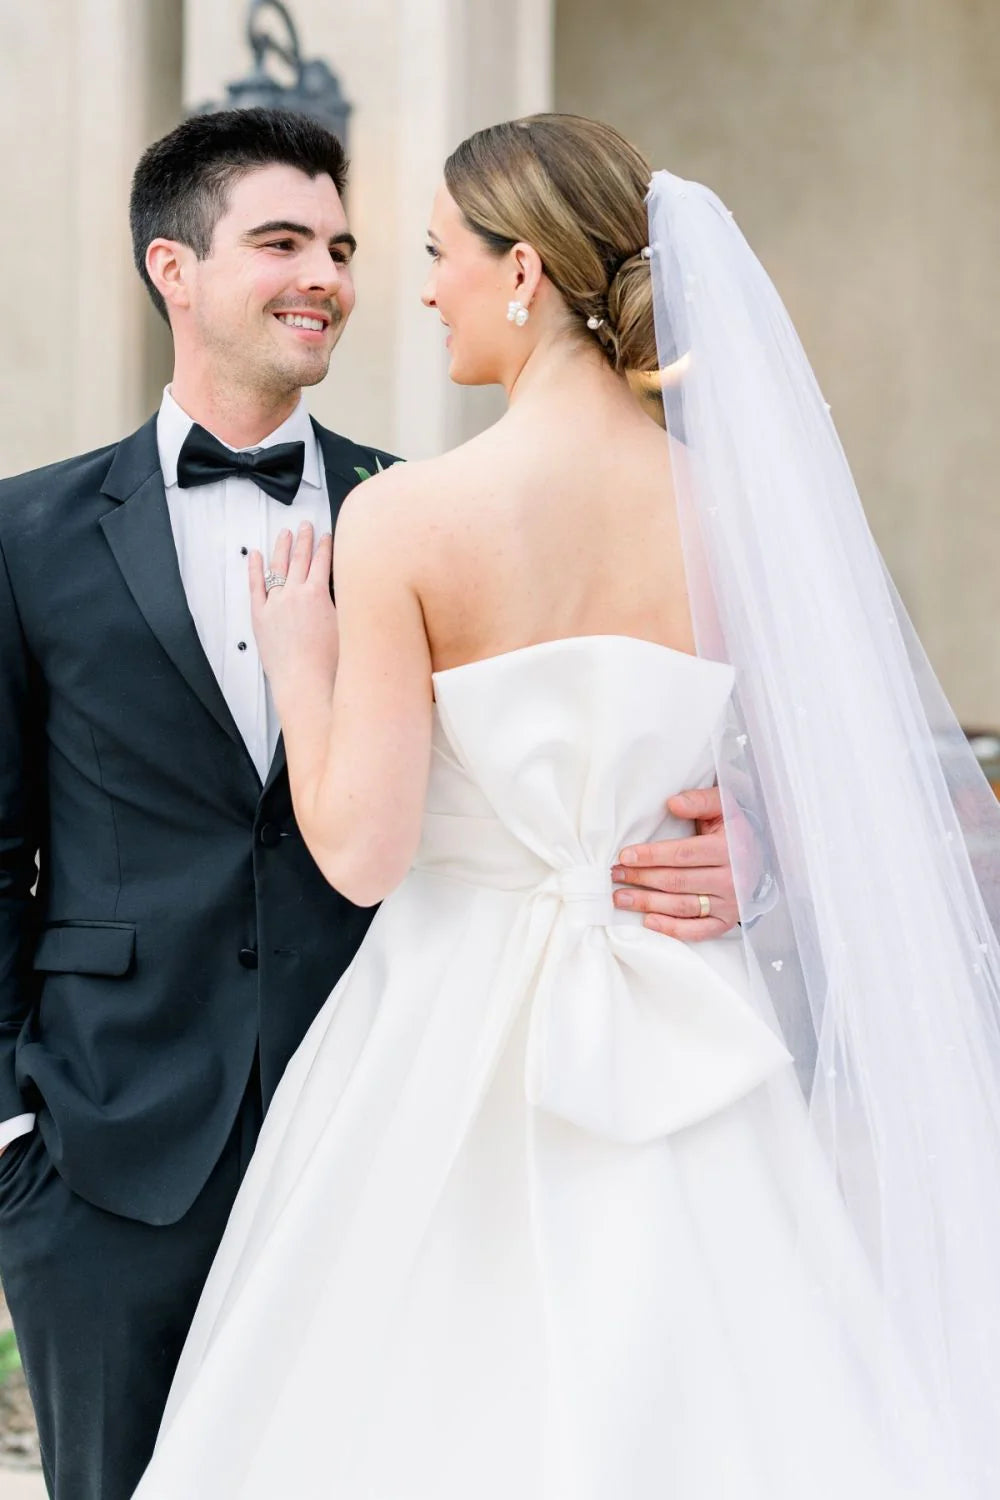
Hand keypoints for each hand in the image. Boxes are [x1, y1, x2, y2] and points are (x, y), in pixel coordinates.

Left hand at [249, 523, 337, 709]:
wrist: (305, 682)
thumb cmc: (328, 663)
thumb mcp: (347, 625)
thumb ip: (346, 603)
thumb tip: (352, 588)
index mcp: (317, 594)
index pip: (322, 561)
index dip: (325, 545)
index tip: (326, 536)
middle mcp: (294, 594)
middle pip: (299, 558)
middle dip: (303, 539)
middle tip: (305, 526)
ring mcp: (274, 603)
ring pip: (277, 567)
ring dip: (281, 547)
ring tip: (284, 534)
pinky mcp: (259, 616)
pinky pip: (255, 586)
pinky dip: (255, 569)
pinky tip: (255, 556)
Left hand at [612, 786, 741, 940]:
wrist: (760, 856)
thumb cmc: (733, 829)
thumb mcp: (723, 806)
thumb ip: (699, 800)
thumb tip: (673, 803)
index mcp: (730, 848)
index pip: (683, 854)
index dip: (652, 856)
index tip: (625, 856)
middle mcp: (732, 879)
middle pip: (677, 881)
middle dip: (642, 878)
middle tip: (616, 875)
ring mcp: (731, 903)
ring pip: (682, 906)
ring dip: (647, 903)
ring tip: (621, 897)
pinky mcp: (728, 921)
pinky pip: (698, 931)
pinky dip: (672, 929)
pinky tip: (648, 921)